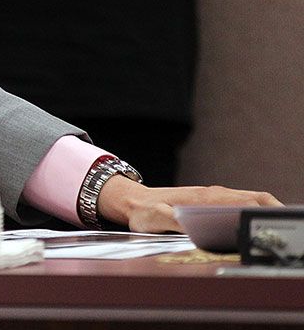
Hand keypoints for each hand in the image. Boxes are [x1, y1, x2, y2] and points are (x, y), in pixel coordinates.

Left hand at [97, 175, 281, 232]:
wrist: (134, 201)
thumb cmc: (143, 212)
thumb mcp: (150, 218)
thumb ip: (165, 219)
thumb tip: (181, 220)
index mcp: (204, 198)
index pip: (242, 201)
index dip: (262, 211)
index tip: (275, 222)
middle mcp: (213, 194)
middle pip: (255, 198)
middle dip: (276, 210)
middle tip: (288, 228)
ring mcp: (215, 196)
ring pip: (251, 199)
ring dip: (269, 210)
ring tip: (281, 227)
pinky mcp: (213, 201)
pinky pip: (242, 202)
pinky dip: (258, 210)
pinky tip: (263, 224)